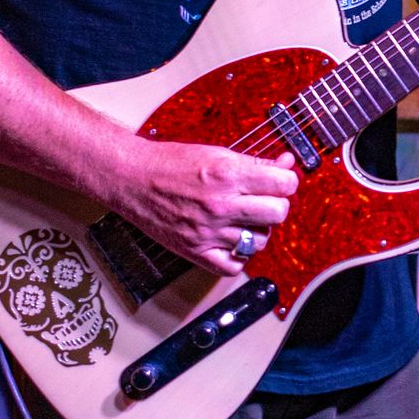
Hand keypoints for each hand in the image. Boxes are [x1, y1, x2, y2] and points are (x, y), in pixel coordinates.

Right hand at [110, 137, 299, 276]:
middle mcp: (219, 204)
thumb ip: (254, 162)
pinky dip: (239, 255)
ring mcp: (208, 231)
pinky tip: (233, 240)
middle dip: (277, 204)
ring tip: (244, 218)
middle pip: (278, 213)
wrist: (131, 179)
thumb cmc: (170, 163)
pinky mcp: (195, 251)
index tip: (281, 181)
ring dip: (258, 230)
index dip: (287, 181)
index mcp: (226, 174)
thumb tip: (285, 163)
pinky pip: (234, 265)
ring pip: (260, 241)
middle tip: (265, 200)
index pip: (283, 184)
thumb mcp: (217, 153)